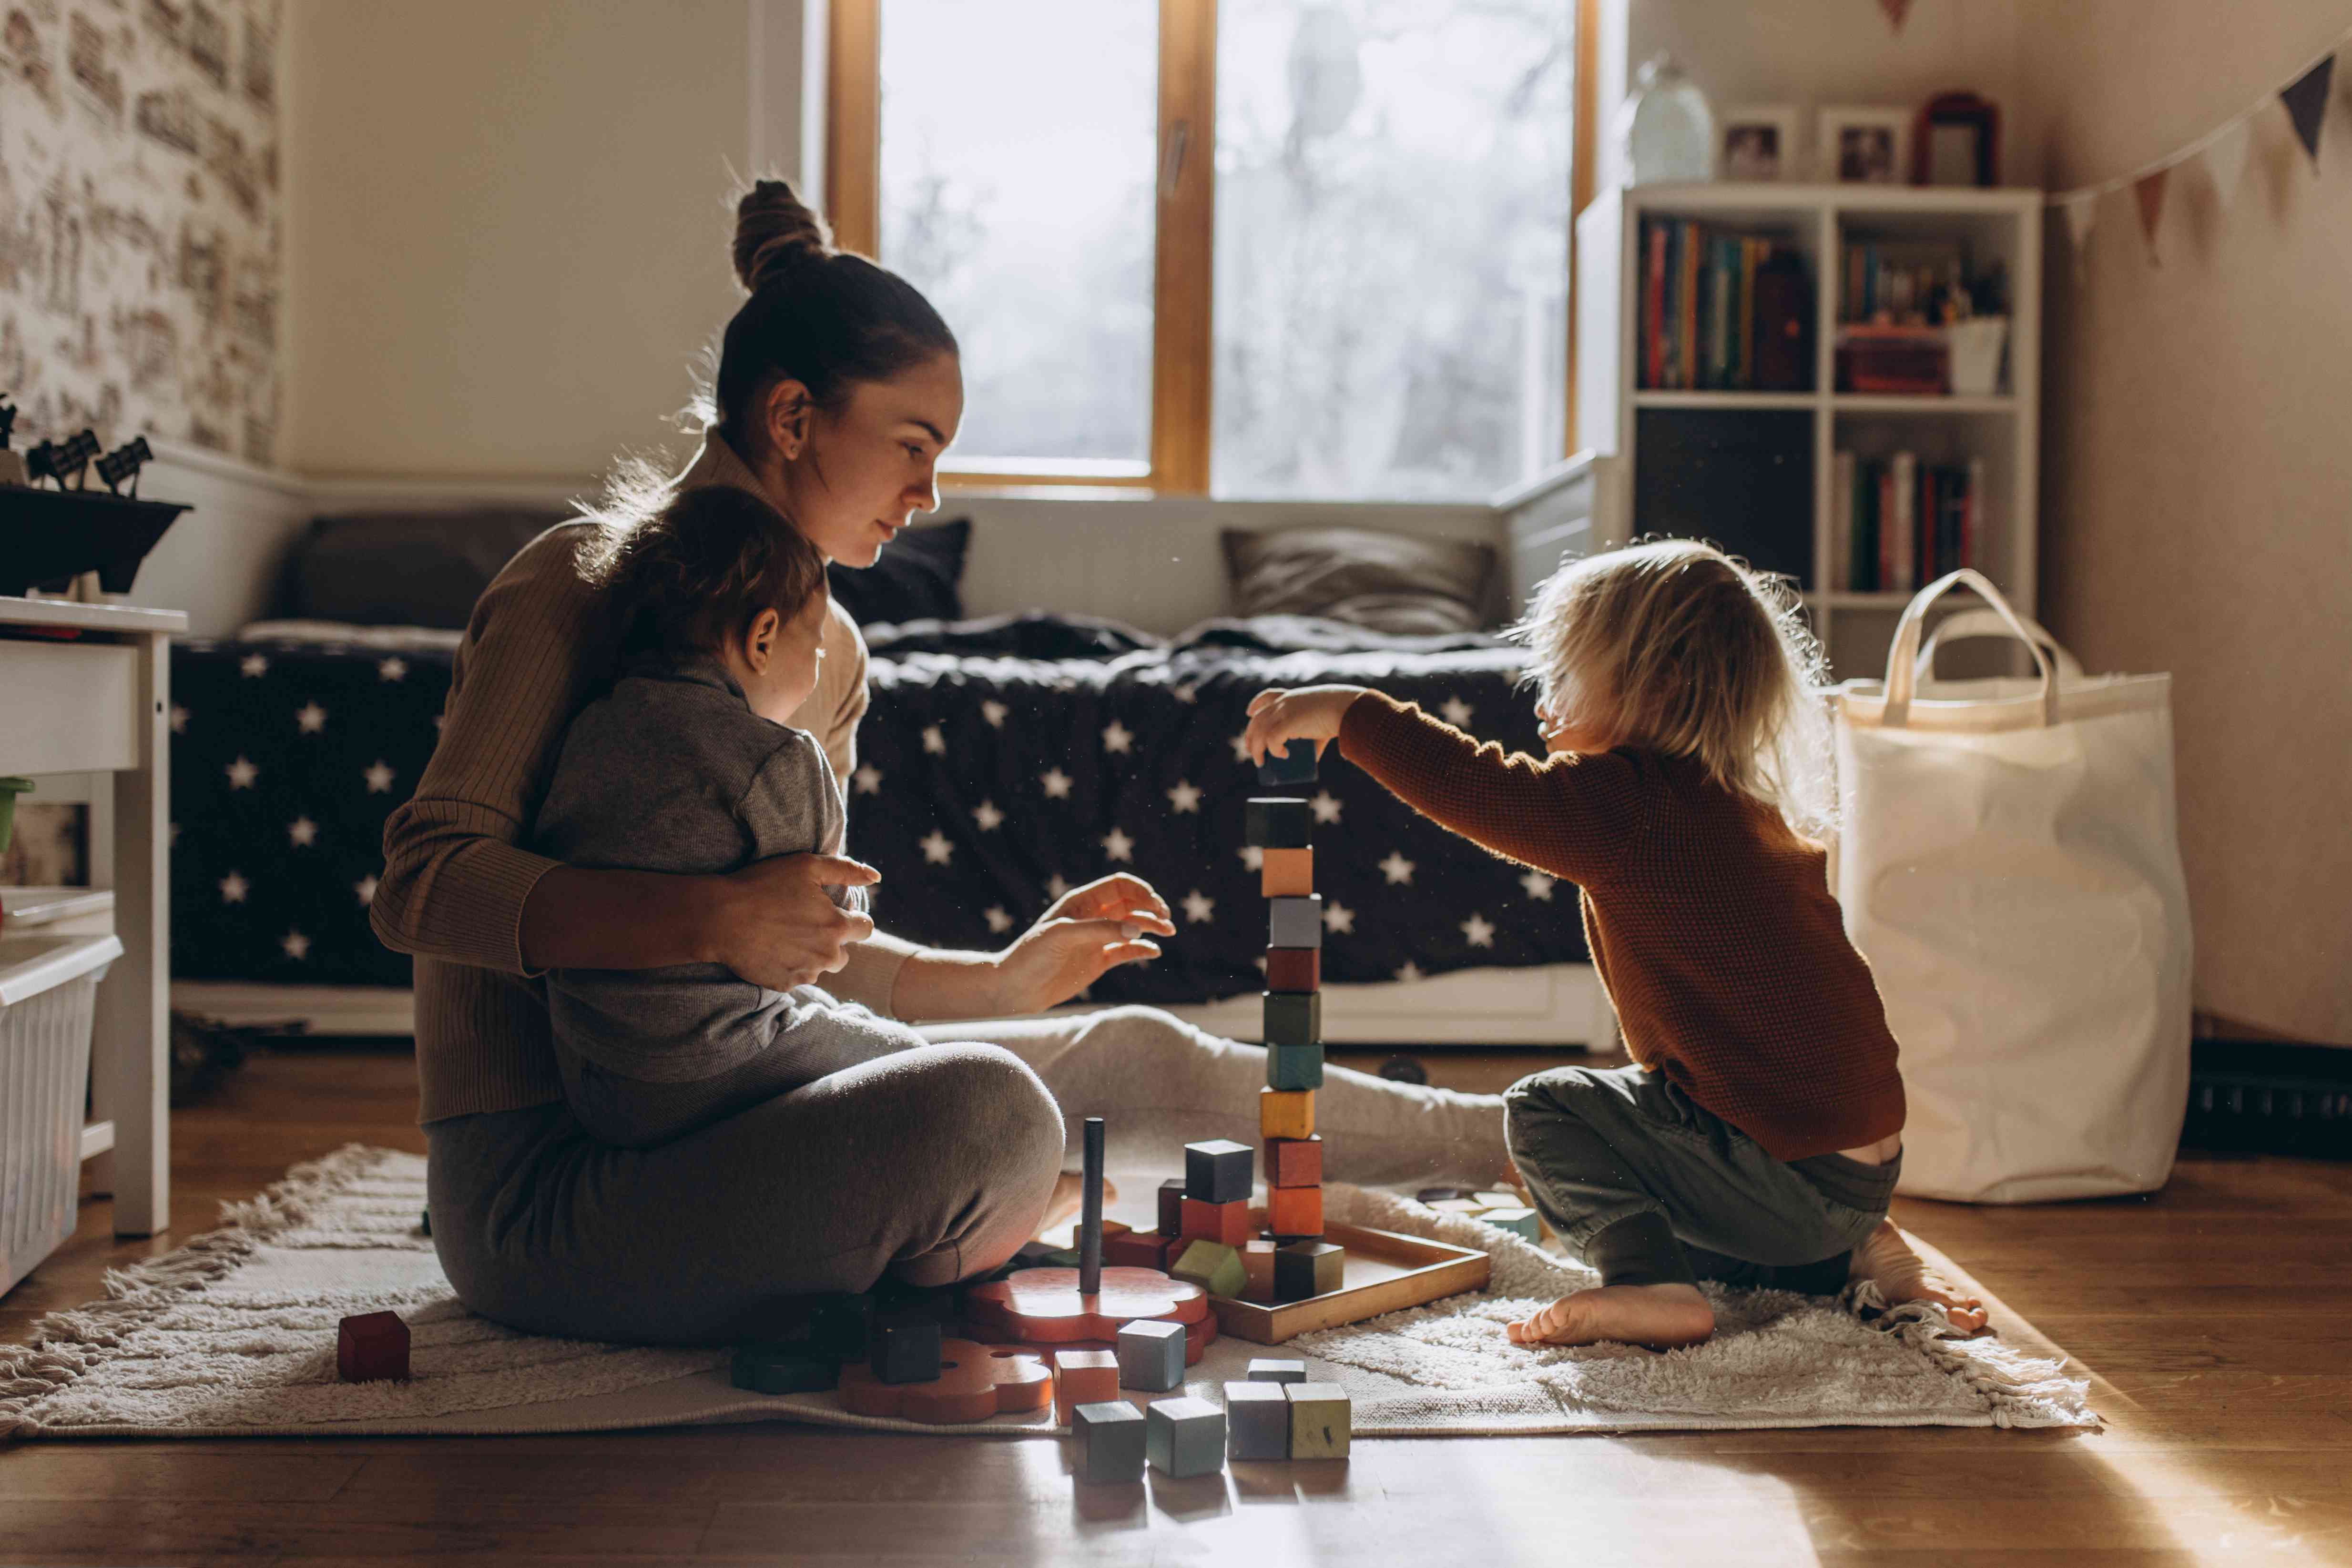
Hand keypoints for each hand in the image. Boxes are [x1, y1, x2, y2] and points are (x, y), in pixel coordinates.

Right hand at [708, 853, 879, 989]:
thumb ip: (846, 870)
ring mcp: (806, 973)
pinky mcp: (785, 985)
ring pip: (821, 967)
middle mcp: (827, 955)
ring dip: (812, 955)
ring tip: (786, 936)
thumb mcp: (807, 866)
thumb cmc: (763, 885)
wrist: (720, 918)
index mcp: (836, 926)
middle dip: (831, 940)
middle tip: (803, 924)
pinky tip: (772, 948)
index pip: (865, 929)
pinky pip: (798, 977)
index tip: (833, 912)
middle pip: (843, 953)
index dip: (852, 919)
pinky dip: (790, 965)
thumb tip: (876, 877)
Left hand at [990, 873, 1176, 1014]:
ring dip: (1152, 927)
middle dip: (1151, 908)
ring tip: (1168, 933)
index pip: (1119, 886)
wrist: (1016, 988)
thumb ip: (1100, 930)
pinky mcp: (1099, 961)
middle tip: (1166, 920)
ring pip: (1133, 926)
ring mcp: (1097, 939)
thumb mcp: (1063, 936)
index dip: (1140, 891)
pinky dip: (1143, 949)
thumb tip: (1137, 928)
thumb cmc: (1032, 955)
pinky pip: (1127, 951)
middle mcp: (1092, 917)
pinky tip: (1154, 952)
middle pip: (1131, 904)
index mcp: (1082, 902)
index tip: (1155, 904)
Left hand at [1242, 685, 1368, 767]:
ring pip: (1260, 731)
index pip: (1267, 696)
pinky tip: (1281, 756)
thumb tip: (1312, 760)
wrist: (1346, 708)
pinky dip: (1274, 750)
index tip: (1249, 713)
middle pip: (1257, 718)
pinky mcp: (1288, 722)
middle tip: (1251, 750)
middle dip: (1250, 735)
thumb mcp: (1322, 721)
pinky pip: (1272, 739)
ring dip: (1257, 749)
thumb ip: (1314, 739)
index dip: (1255, 705)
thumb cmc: (1339, 713)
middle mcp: (1284, 702)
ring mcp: (1285, 711)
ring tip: (1260, 762)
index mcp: (1292, 697)